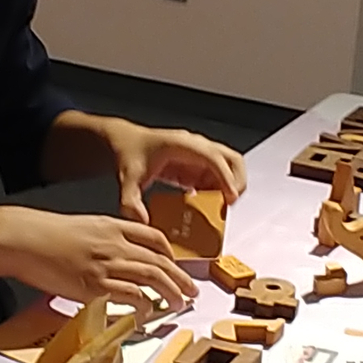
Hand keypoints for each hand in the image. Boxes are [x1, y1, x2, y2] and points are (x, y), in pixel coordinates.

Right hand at [0, 205, 198, 309]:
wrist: (23, 238)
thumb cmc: (46, 234)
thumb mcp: (83, 227)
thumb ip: (104, 238)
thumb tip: (117, 256)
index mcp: (113, 227)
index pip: (154, 238)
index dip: (170, 255)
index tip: (176, 266)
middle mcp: (115, 244)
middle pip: (160, 261)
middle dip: (180, 278)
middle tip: (191, 292)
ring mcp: (106, 265)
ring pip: (152, 278)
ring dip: (170, 293)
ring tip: (179, 304)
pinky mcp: (94, 286)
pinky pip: (130, 297)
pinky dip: (143, 306)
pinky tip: (147, 313)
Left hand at [105, 121, 248, 225]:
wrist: (125, 142)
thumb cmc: (130, 151)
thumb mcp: (128, 177)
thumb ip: (131, 200)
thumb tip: (140, 220)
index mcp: (183, 144)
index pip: (213, 158)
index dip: (225, 178)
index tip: (230, 197)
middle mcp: (196, 147)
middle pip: (231, 160)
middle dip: (237, 182)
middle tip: (229, 204)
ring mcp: (199, 156)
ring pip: (228, 169)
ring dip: (228, 189)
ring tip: (219, 209)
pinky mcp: (196, 166)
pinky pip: (216, 178)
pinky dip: (218, 192)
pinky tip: (207, 207)